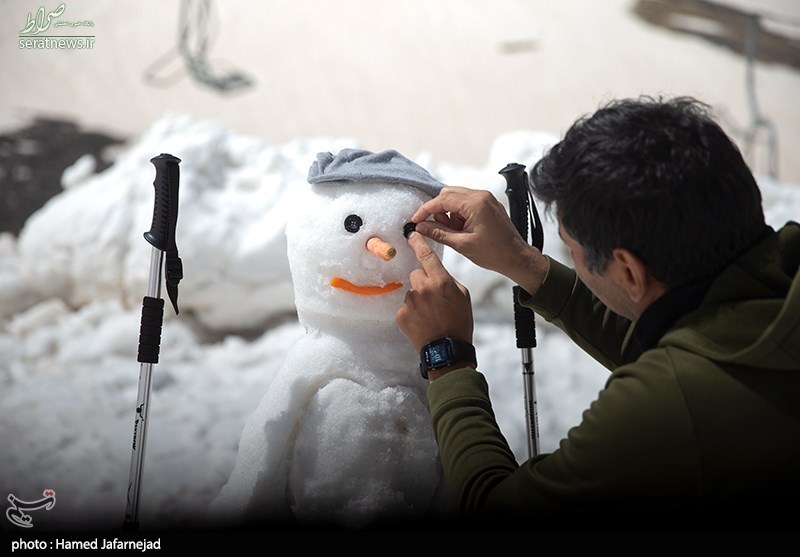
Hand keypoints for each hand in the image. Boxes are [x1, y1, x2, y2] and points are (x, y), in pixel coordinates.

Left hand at [395, 232, 472, 351]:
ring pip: (411, 292)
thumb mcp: (463, 296)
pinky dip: (412, 313)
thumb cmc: (458, 322)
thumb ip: (449, 280)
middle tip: (433, 298)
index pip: (426, 255)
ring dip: (418, 299)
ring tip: (429, 314)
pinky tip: (422, 321)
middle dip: (423, 282)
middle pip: (416, 274)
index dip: (418, 242)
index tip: (411, 235)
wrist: (447, 348)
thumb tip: (438, 274)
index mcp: (441, 281)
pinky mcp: (401, 314)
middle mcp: (423, 288)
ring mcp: (410, 301)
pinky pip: (406, 307)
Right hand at [411, 186, 547, 295]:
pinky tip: (459, 230)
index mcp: (476, 203)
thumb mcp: (462, 244)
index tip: (415, 220)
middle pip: (448, 194)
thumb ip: (438, 233)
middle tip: (430, 227)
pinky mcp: (488, 205)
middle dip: (437, 210)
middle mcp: (481, 196)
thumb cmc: (495, 253)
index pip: (442, 199)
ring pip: (456, 199)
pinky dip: (458, 215)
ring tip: (450, 233)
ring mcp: (486, 199)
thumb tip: (420, 227)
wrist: (517, 258)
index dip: (426, 210)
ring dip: (448, 213)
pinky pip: (466, 204)